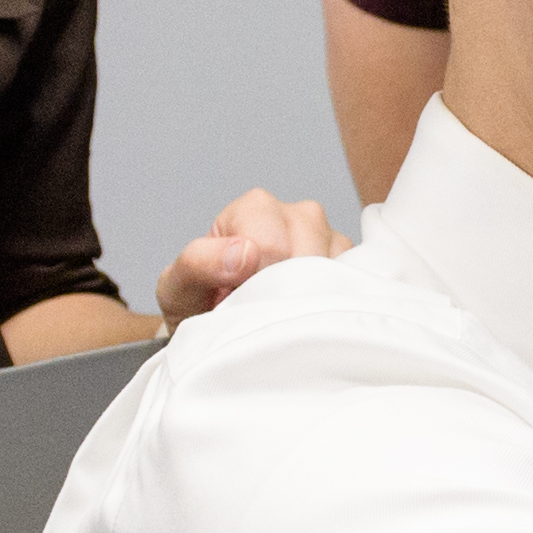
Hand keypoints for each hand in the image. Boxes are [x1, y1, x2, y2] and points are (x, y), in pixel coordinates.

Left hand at [155, 186, 347, 326]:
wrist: (214, 325)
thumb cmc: (196, 301)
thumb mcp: (178, 286)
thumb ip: (199, 263)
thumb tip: (246, 253)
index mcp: (256, 207)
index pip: (272, 245)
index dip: (256, 282)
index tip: (238, 300)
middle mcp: (297, 214)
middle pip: (308, 254)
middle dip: (282, 291)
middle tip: (258, 307)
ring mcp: (328, 238)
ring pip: (334, 269)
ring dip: (306, 300)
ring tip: (277, 310)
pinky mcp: (350, 266)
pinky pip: (354, 285)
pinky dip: (331, 305)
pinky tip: (305, 313)